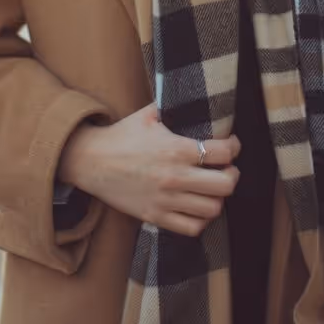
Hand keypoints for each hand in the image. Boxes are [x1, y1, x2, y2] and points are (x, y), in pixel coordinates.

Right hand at [58, 101, 240, 236]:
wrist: (90, 161)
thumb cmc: (121, 136)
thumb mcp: (149, 115)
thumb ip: (174, 107)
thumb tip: (194, 95)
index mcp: (176, 149)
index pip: (223, 153)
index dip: (233, 147)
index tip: (231, 145)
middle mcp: (175, 177)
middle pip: (225, 185)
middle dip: (231, 175)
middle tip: (227, 169)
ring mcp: (166, 200)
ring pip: (212, 209)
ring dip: (217, 198)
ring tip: (212, 189)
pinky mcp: (155, 216)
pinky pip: (191, 228)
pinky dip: (200, 219)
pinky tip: (197, 206)